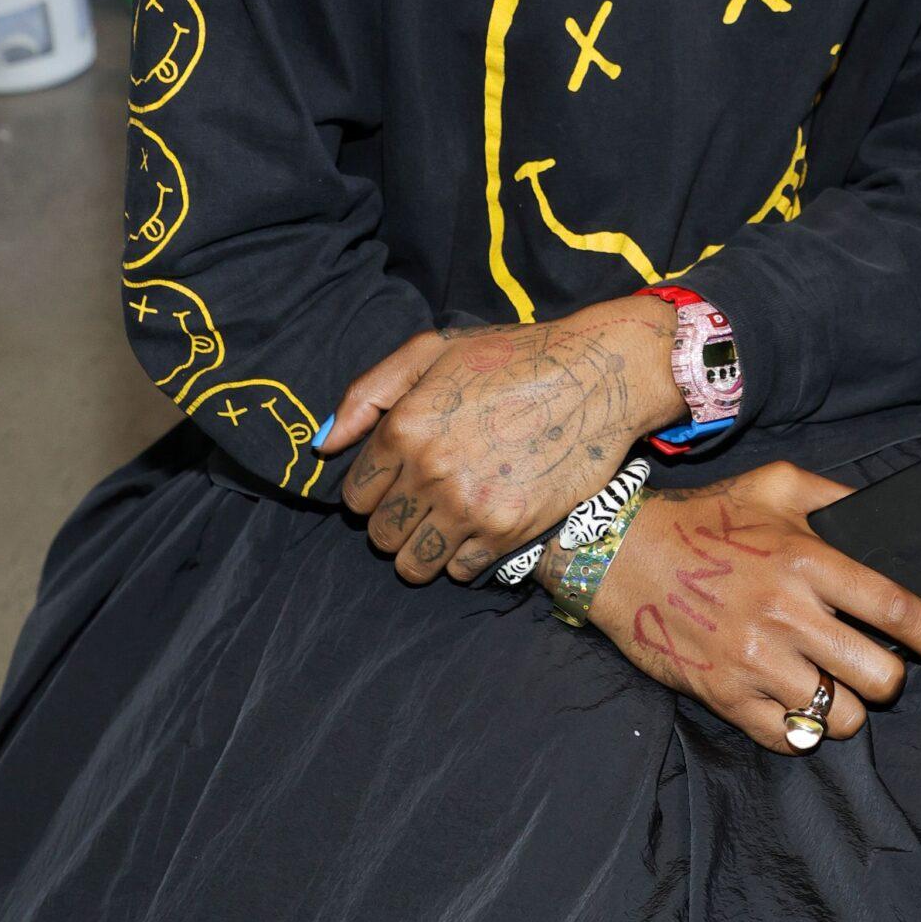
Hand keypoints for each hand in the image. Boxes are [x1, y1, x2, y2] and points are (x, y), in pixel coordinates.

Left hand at [323, 298, 682, 575]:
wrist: (595, 376)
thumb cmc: (512, 358)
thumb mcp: (433, 350)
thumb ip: (368, 394)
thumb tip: (326, 445)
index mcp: (405, 427)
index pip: (355, 497)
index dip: (375, 489)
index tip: (400, 478)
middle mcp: (430, 471)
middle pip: (380, 536)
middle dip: (397, 520)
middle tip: (428, 497)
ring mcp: (468, 506)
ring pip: (412, 565)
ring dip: (424, 548)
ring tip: (449, 518)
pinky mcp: (508, 531)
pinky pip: (461, 571)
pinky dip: (465, 556)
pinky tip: (483, 521)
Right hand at [573, 463, 920, 753]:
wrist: (624, 555)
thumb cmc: (705, 519)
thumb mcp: (776, 485)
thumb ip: (835, 496)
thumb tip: (881, 514)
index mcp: (807, 560)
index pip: (895, 610)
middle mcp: (787, 615)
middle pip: (879, 679)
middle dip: (889, 679)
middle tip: (874, 667)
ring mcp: (756, 662)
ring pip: (839, 718)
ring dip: (845, 708)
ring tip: (831, 686)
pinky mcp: (726, 697)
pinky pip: (789, 739)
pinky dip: (801, 729)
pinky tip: (794, 702)